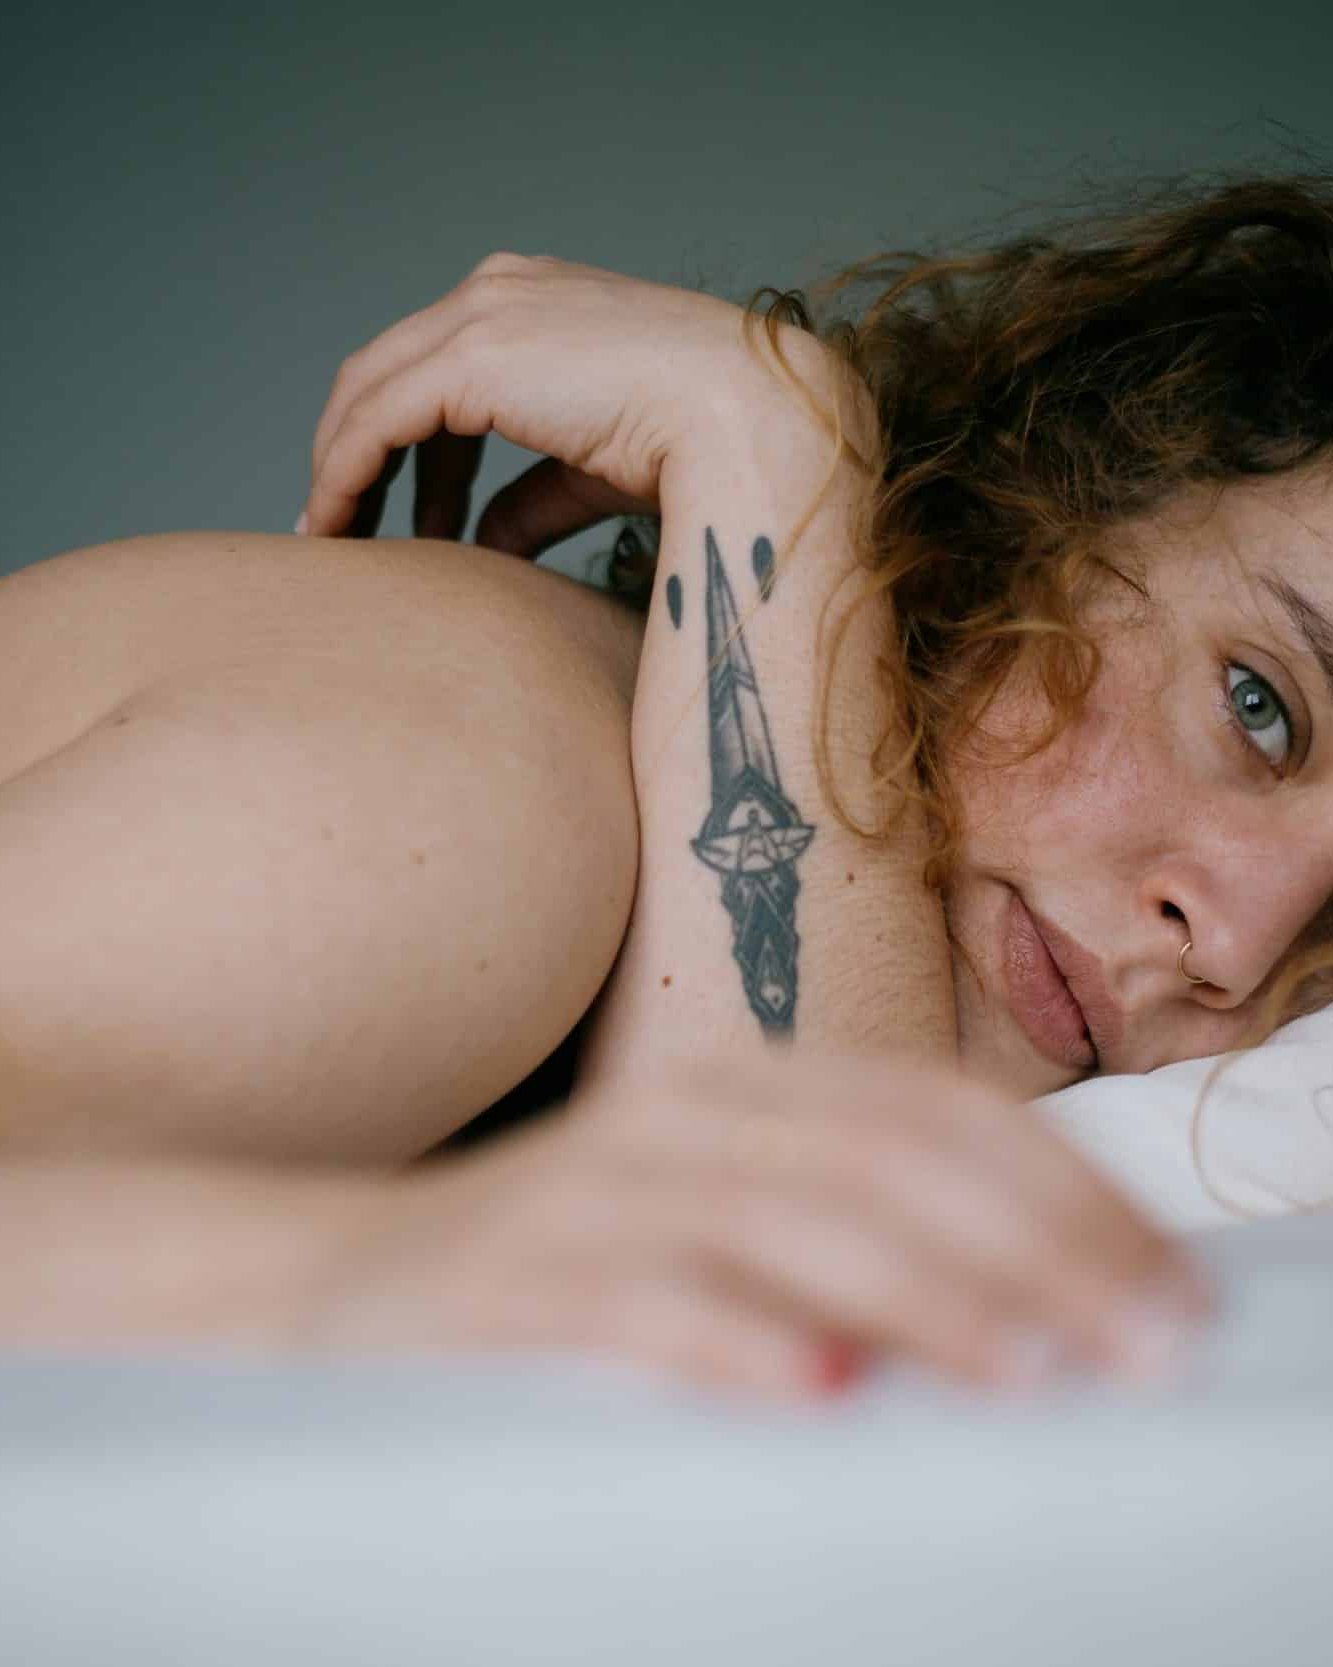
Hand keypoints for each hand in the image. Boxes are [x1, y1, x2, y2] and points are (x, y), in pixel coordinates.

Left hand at [297, 252, 824, 555]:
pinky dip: (346, 475)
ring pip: (368, 392)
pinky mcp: (470, 357)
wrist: (742, 418)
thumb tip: (486, 544)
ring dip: (341, 469)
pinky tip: (340, 528)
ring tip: (334, 539)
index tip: (398, 510)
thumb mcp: (590, 470)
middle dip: (358, 453)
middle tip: (345, 526)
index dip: (405, 444)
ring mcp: (481, 314)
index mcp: (534, 301)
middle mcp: (499, 292)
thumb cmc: (696, 445)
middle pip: (387, 372)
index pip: (437, 365)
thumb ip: (530, 497)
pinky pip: (376, 422)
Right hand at [306, 1046, 1212, 1401]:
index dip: (1066, 1193)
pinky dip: (733, 1340)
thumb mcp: (715, 1227)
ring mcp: (589, 1191)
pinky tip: (817, 1393)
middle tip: (1141, 1349)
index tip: (1167, 1293)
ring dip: (920, 1295)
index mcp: (742, 1089)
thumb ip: (846, 1238)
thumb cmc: (565, 1269)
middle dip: (1034, 1251)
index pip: (937, 1113)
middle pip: (885, 1160)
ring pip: (782, 1222)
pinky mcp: (508, 1278)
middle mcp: (678, 1116)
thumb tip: (1033, 1310)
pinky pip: (634, 1300)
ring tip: (1026, 1372)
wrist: (334, 1281)